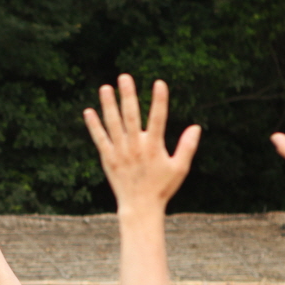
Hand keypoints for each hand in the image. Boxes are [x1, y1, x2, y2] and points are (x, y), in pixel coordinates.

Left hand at [80, 75, 197, 212]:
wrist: (140, 207)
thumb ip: (187, 147)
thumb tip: (196, 127)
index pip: (158, 118)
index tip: (159, 83)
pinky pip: (100, 139)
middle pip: (131, 116)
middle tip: (124, 77)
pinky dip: (94, 126)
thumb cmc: (162, 188)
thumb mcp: (179, 169)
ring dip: (108, 105)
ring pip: (113, 124)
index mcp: (154, 147)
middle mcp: (135, 147)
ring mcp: (120, 152)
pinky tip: (88, 111)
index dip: (159, 100)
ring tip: (105, 87)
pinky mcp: (108, 159)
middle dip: (128, 95)